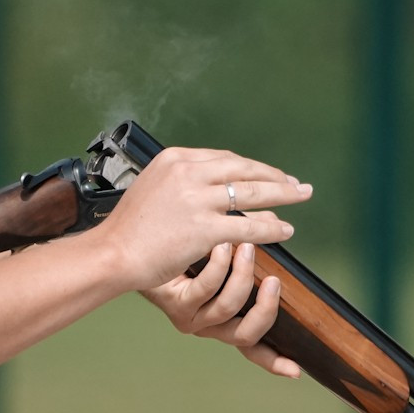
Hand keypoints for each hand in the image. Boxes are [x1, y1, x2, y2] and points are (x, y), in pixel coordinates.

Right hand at [98, 146, 311, 291]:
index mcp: (176, 159)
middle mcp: (188, 172)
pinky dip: (271, 227)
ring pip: (251, 194)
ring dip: (282, 195)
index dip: (252, 168)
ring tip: (300, 197)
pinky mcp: (203, 228)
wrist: (113, 253)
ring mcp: (196, 199)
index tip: (270, 174)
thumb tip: (214, 186)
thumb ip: (182, 181)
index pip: (225, 159)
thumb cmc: (129, 228)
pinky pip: (247, 226)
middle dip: (275, 176)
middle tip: (296, 183)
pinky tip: (285, 230)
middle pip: (244, 170)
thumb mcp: (153, 186)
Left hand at [143, 238, 302, 377]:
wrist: (139, 247)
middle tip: (273, 280)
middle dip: (265, 308)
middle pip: (246, 335)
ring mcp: (192, 317)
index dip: (275, 362)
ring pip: (227, 309)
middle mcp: (209, 325)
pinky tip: (220, 245)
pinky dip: (218, 266)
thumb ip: (249, 245)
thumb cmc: (185, 251)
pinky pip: (204, 290)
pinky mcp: (176, 304)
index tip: (296, 371)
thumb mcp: (225, 250)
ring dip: (241, 277)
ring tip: (245, 247)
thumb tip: (278, 225)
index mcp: (225, 319)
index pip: (254, 346)